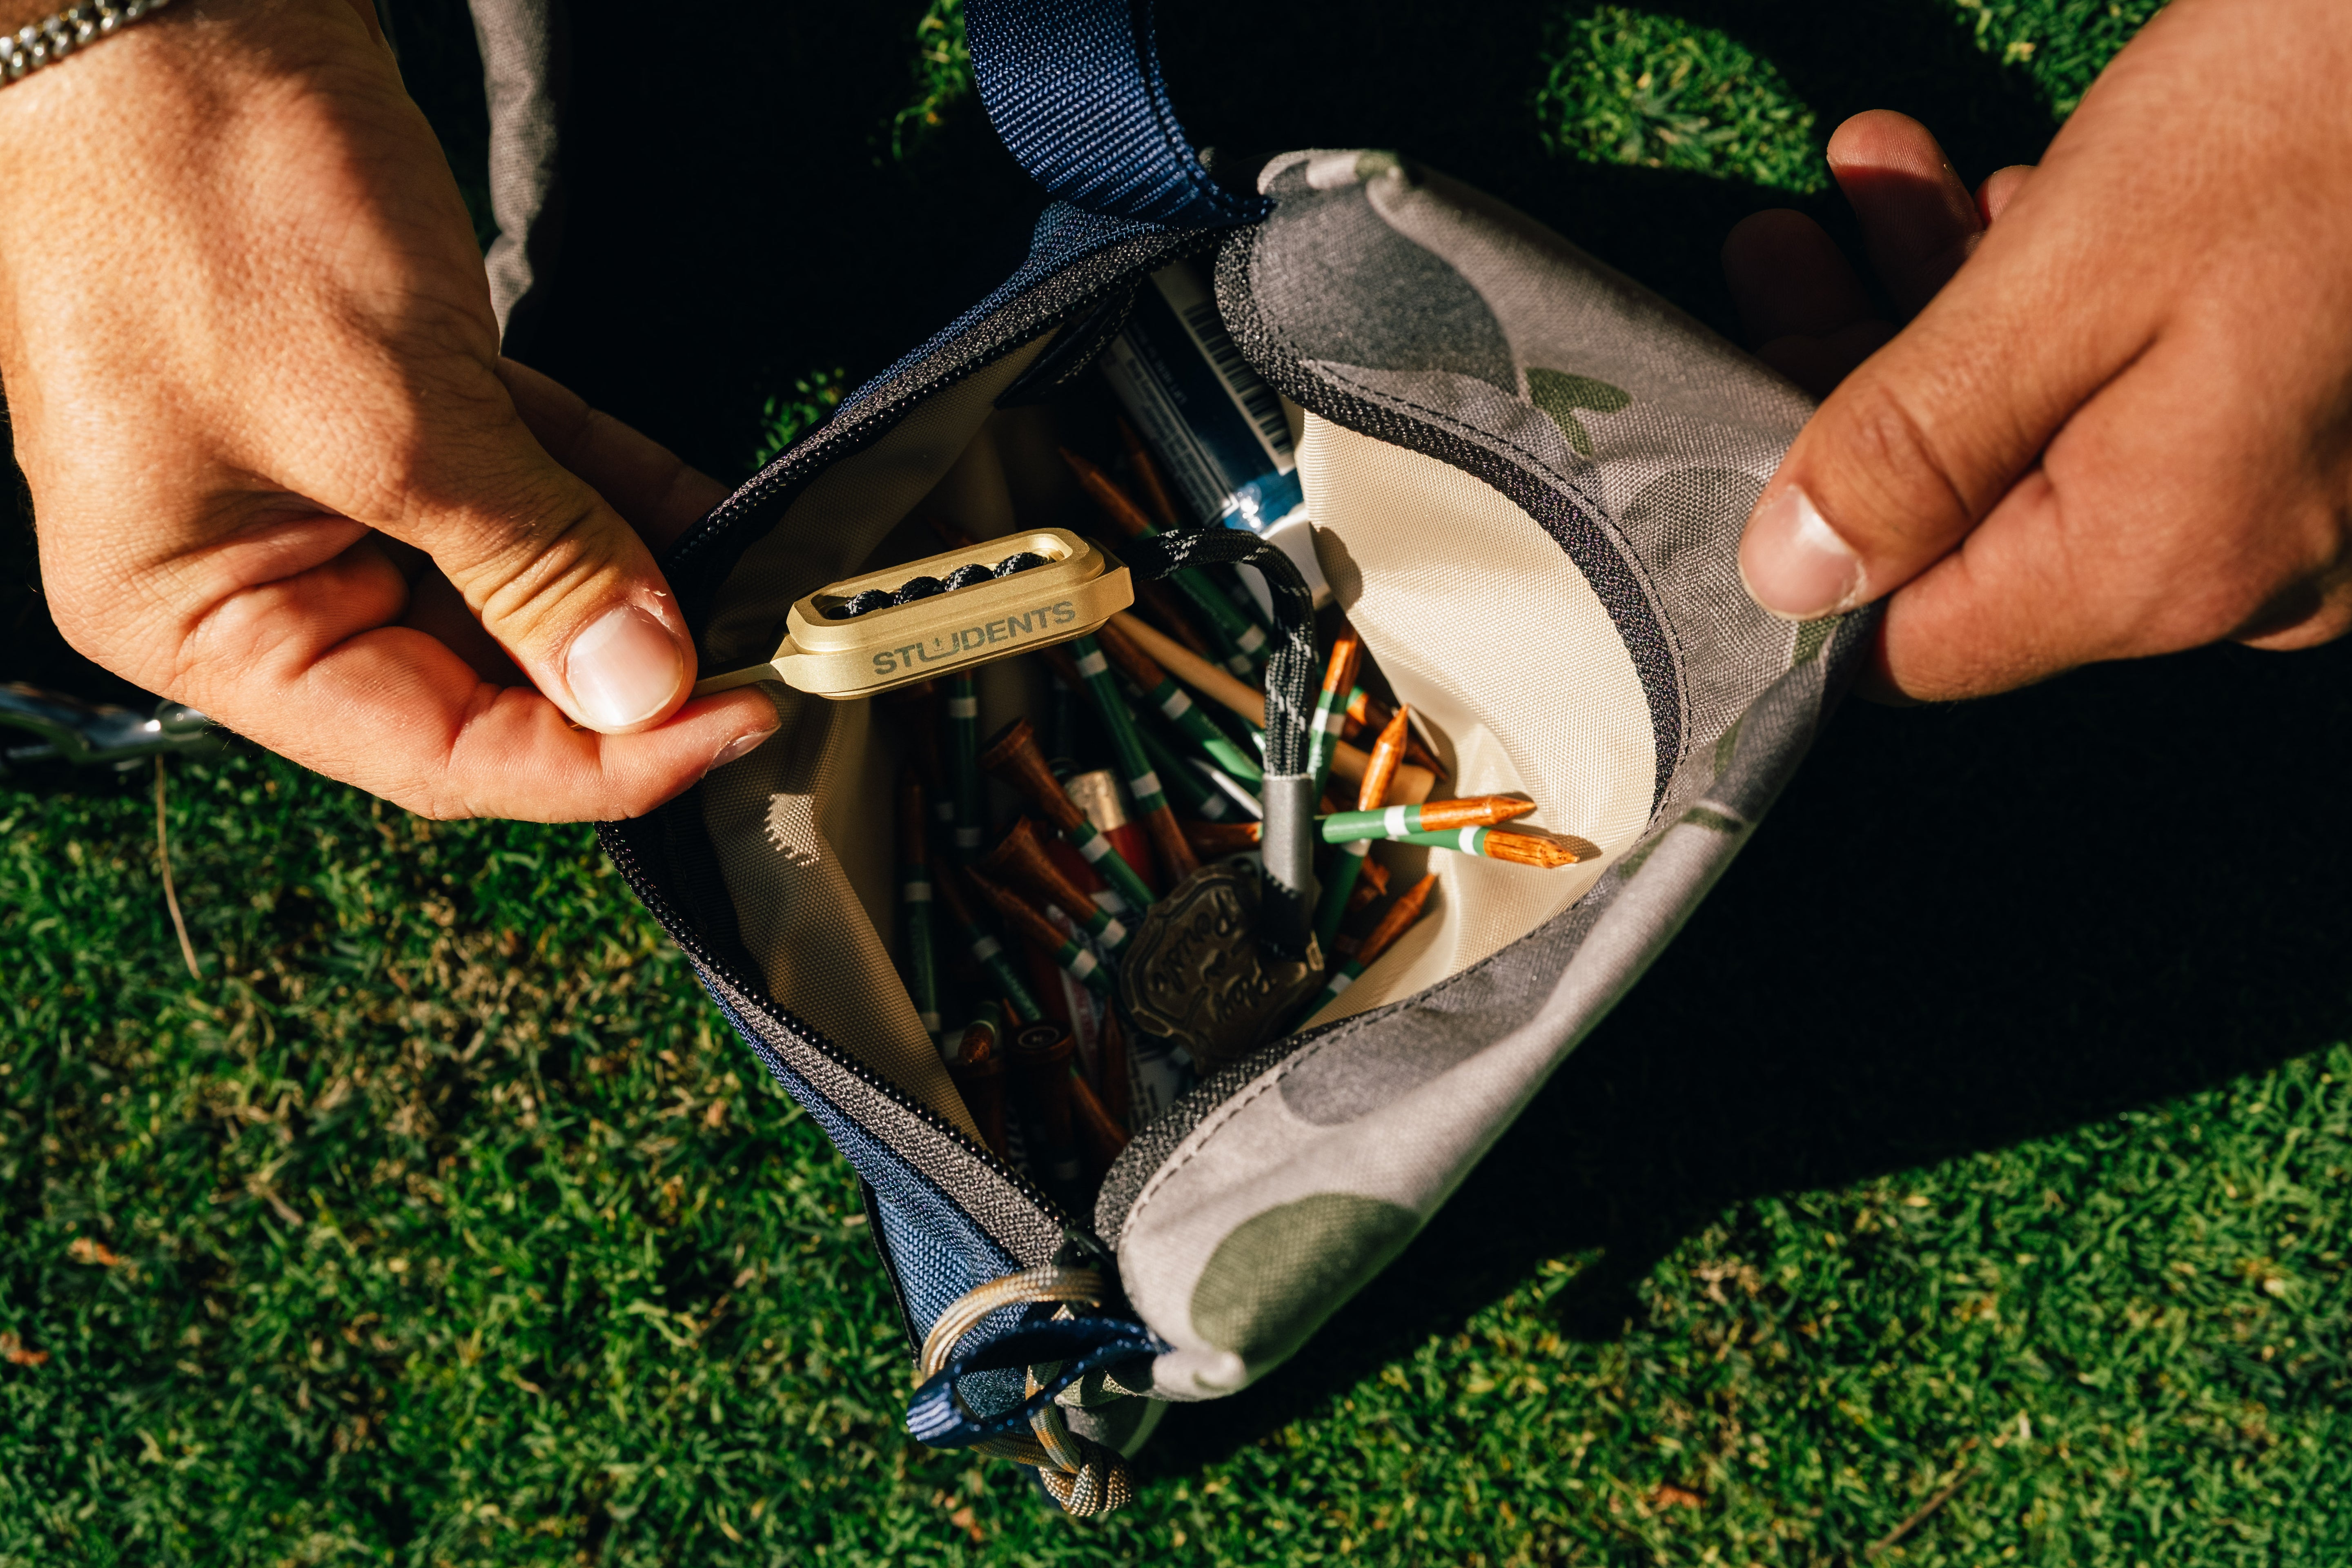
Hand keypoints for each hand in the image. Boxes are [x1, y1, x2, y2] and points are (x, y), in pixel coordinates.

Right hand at [0, 0, 775, 818]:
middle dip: (623, 672)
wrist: (165, 2)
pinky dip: (615, 494)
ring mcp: (329, 486)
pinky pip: (524, 480)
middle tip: (763, 659)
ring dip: (636, 585)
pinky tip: (717, 513)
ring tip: (760, 595)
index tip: (730, 726)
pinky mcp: (392, 404)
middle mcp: (263, 572)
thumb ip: (526, 562)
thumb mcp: (383, 421)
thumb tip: (642, 684)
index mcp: (201, 622)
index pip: (433, 751)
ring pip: (513, 578)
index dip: (594, 761)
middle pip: (480, 676)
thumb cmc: (197, 197)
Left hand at [1724, 0, 2351, 700]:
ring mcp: (2288, 503)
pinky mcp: (2309, 421)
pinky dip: (2047, 301)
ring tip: (1865, 175)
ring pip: (2044, 437)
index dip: (1805, 554)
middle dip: (1855, 378)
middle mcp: (2236, 571)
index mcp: (2165, 565)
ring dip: (1934, 309)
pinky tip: (1986, 194)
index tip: (1730, 425)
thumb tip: (1790, 578)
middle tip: (1777, 248)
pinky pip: (2135, 395)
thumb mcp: (2072, 273)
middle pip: (1967, 524)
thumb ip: (1920, 444)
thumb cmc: (2320, 116)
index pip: (1919, 645)